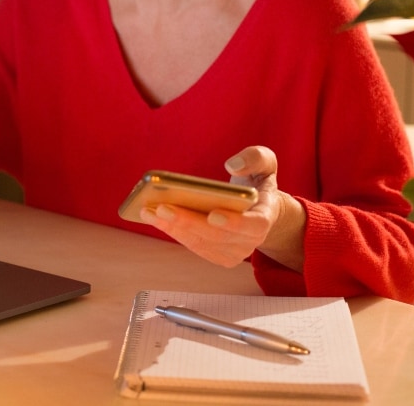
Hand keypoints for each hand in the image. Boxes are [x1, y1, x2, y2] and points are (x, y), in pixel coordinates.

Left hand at [140, 146, 305, 270]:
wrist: (257, 207)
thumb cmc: (257, 182)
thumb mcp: (264, 163)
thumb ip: (255, 158)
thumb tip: (232, 165)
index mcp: (265, 217)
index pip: (254, 225)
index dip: (234, 222)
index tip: (213, 214)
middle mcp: (250, 241)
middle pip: (217, 236)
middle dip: (188, 222)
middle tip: (161, 207)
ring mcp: (233, 252)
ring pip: (201, 243)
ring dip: (173, 228)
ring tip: (148, 211)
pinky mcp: (217, 255)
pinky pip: (193, 245)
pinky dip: (173, 232)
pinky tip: (153, 217)